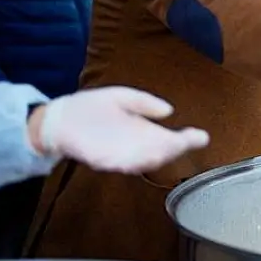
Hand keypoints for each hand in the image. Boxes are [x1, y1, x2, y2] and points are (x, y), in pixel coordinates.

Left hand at [35, 87, 209, 173]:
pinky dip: (131, 162)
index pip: (171, 140)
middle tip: (183, 141)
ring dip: (157, 156)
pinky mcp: (99, 159)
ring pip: (143, 161)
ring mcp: (118, 155)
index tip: (201, 136)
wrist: (59, 118)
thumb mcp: (122, 97)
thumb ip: (144, 102)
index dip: (188, 140)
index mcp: (144, 132)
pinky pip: (118, 163)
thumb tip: (167, 110)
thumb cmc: (91, 107)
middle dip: (174, 149)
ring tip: (169, 147)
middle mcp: (134, 147)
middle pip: (161, 153)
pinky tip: (144, 157)